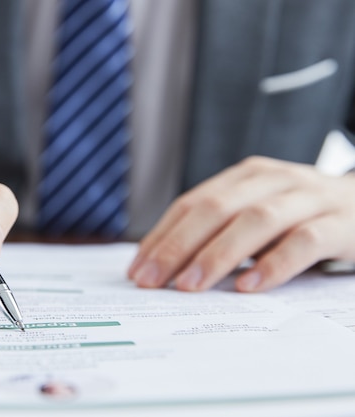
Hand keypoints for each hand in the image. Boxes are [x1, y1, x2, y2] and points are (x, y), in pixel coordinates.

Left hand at [128, 156, 354, 291]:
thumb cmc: (300, 216)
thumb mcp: (256, 213)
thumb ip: (218, 230)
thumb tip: (163, 264)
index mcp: (245, 176)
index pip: (191, 204)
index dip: (161, 236)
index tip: (137, 269)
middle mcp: (272, 180)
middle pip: (215, 209)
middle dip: (177, 246)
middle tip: (152, 281)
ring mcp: (308, 198)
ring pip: (255, 221)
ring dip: (217, 255)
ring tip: (189, 286)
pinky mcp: (340, 224)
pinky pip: (304, 241)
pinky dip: (274, 264)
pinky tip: (248, 286)